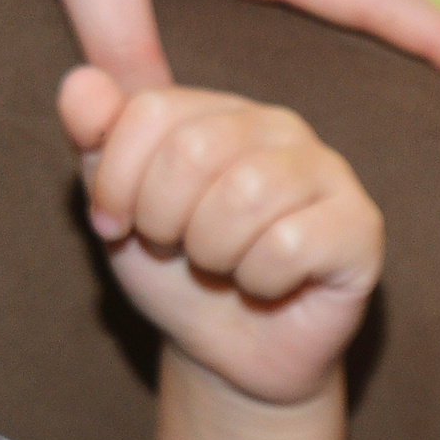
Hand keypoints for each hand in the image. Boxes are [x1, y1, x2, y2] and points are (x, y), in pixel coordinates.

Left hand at [59, 65, 382, 407]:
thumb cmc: (178, 276)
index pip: (150, 110)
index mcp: (215, 109)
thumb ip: (93, 141)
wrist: (229, 356)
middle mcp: (277, 125)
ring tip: (224, 268)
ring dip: (214, 254)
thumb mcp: (118, 210)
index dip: (117, 183)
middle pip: (195, 150)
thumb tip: (79, 82)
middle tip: (179, 251)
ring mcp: (327, 170)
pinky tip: (267, 285)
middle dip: (165, 222)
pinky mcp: (360, 225)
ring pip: (246, 194)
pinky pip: (290, 244)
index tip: (119, 224)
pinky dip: (260, 281)